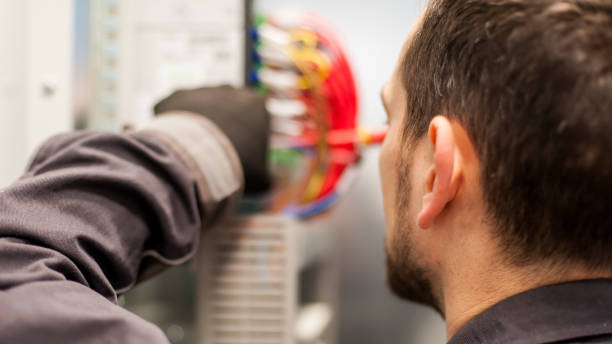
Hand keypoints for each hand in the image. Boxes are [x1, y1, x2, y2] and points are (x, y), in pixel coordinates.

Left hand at [154, 86, 270, 193]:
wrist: (197, 157)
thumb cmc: (235, 165)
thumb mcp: (260, 177)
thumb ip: (267, 176)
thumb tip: (267, 182)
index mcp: (257, 104)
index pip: (255, 116)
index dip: (247, 136)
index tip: (240, 153)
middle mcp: (230, 90)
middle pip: (227, 107)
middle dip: (222, 124)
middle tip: (215, 151)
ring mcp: (202, 90)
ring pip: (201, 105)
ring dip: (198, 121)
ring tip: (192, 148)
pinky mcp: (176, 94)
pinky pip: (174, 106)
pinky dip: (174, 121)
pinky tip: (174, 141)